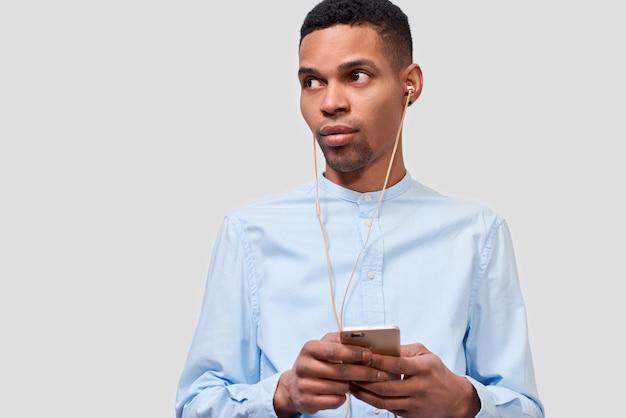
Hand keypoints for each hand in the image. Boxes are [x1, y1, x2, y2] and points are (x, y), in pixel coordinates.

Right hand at [273, 332, 392, 416]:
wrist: (293, 387)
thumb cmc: (315, 363)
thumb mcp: (323, 347)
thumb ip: (341, 342)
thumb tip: (365, 341)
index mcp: (309, 348)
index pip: (335, 350)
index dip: (354, 353)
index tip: (370, 355)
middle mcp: (304, 366)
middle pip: (341, 371)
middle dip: (364, 372)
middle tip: (381, 374)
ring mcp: (303, 385)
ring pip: (340, 387)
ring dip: (352, 386)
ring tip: (355, 382)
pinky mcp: (306, 402)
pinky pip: (335, 401)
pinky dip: (343, 397)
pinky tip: (341, 392)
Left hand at [348, 343, 480, 417]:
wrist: (455, 399)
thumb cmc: (436, 372)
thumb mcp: (425, 355)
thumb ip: (404, 350)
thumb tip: (381, 347)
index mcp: (422, 369)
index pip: (396, 364)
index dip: (377, 360)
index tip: (361, 355)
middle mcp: (418, 388)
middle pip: (385, 386)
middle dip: (364, 379)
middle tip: (348, 371)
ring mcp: (414, 404)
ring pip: (383, 401)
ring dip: (363, 393)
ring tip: (350, 384)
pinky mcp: (409, 415)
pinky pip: (387, 408)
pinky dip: (371, 401)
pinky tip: (361, 393)